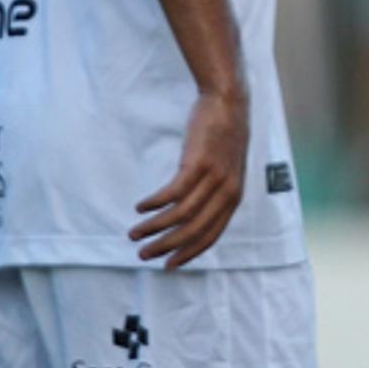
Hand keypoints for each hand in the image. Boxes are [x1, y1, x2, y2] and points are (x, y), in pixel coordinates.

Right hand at [130, 88, 249, 268]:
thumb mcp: (228, 169)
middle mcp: (226, 192)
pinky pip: (173, 193)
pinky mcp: (199, 163)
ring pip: (180, 215)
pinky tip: (141, 207)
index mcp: (234, 198)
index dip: (188, 253)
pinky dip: (155, 203)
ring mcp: (214, 178)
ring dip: (154, 227)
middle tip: (143, 254)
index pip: (211, 236)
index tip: (168, 265)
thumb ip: (217, 193)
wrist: (228, 102)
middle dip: (166, 246)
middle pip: (193, 231)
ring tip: (134, 233)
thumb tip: (196, 215)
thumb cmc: (224, 136)